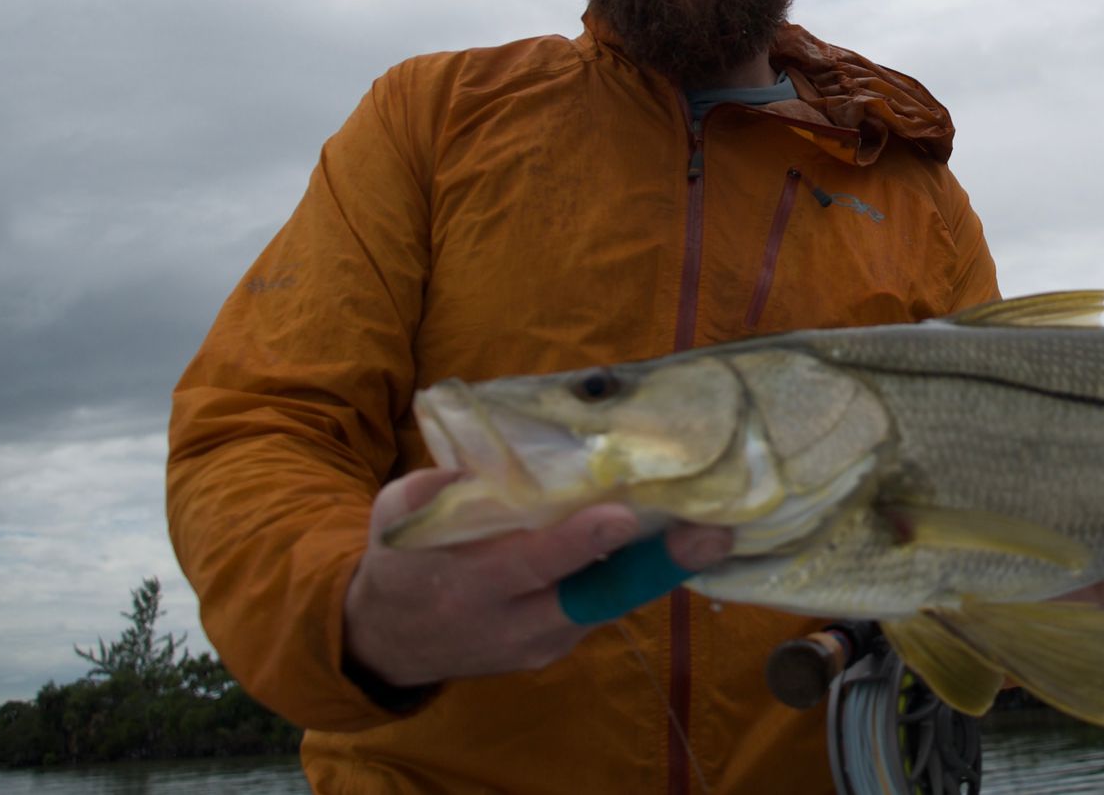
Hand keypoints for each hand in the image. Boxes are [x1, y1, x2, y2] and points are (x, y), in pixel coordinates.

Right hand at [342, 469, 732, 688]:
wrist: (389, 641)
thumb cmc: (401, 562)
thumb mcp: (399, 516)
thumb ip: (438, 487)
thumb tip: (488, 455)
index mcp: (467, 585)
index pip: (532, 564)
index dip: (580, 541)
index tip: (625, 516)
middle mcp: (511, 623)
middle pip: (594, 595)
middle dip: (658, 565)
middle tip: (714, 532)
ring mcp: (538, 644)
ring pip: (609, 604)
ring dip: (660, 568)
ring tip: (711, 528)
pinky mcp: (555, 649)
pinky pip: (600, 608)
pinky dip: (631, 575)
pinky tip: (670, 543)